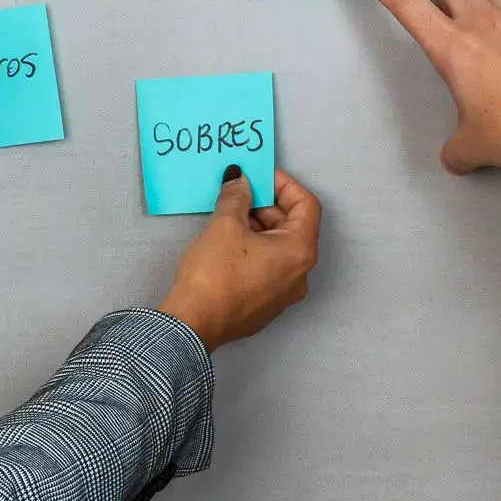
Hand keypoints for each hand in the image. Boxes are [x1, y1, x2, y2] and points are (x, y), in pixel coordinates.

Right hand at [156, 167, 322, 351]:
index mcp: (299, 251)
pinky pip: (269, 267)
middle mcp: (300, 274)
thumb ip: (237, 196)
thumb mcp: (224, 225)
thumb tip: (240, 180)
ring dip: (260, 226)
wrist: (194, 324)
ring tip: (231, 216)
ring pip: (280, 248)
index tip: (260, 176)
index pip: (307, 205)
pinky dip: (255, 248)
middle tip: (241, 193)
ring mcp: (284, 293)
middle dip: (268, 206)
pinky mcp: (266, 305)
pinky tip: (229, 242)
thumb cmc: (214, 274)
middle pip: (294, 227)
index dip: (284, 185)